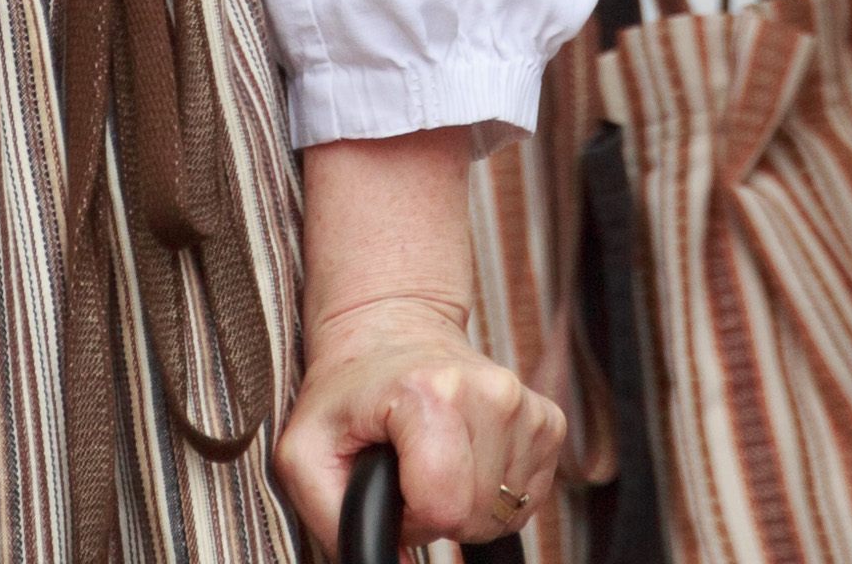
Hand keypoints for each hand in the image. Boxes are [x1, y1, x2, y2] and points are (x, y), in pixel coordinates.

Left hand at [272, 291, 564, 547]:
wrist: (388, 330)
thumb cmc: (345, 394)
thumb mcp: (304, 453)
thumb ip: (336, 521)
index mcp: (430, 394)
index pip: (443, 507)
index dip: (412, 518)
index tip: (392, 486)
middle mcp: (490, 392)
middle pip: (477, 516)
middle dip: (438, 514)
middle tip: (409, 472)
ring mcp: (524, 404)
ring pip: (505, 513)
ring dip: (466, 504)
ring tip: (433, 460)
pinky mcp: (548, 420)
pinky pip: (528, 499)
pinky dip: (493, 493)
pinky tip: (465, 458)